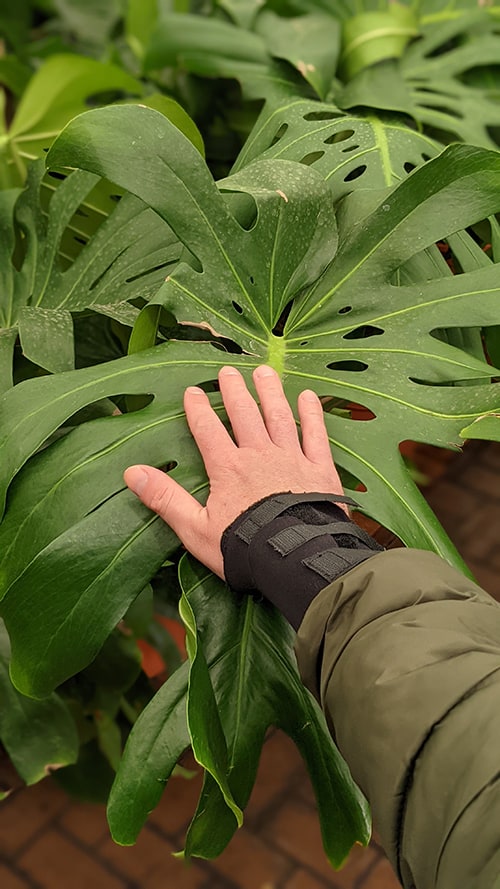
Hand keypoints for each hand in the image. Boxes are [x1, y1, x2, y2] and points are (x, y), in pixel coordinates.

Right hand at [124, 365, 345, 577]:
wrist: (293, 560)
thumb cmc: (242, 548)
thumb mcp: (195, 529)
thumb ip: (166, 498)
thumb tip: (133, 473)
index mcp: (227, 467)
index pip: (208, 429)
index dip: (198, 408)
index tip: (192, 391)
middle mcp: (259, 454)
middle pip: (244, 414)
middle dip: (234, 391)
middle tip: (228, 371)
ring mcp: (292, 458)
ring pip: (279, 417)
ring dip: (270, 393)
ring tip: (264, 372)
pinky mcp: (319, 469)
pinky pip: (316, 435)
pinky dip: (312, 414)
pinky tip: (308, 396)